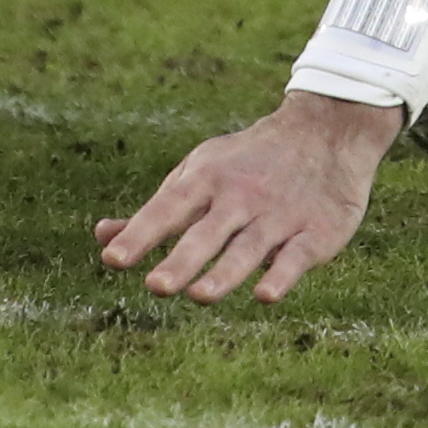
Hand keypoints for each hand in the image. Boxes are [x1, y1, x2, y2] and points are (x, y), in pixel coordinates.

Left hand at [98, 88, 403, 305]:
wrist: (326, 130)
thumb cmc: (247, 161)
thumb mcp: (200, 172)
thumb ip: (157, 211)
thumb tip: (102, 237)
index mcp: (207, 177)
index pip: (167, 208)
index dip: (140, 234)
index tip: (112, 259)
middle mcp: (240, 195)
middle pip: (206, 232)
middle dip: (181, 260)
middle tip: (155, 286)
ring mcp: (279, 214)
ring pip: (248, 247)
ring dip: (225, 272)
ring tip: (199, 296)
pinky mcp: (316, 231)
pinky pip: (296, 255)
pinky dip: (282, 274)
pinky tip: (265, 295)